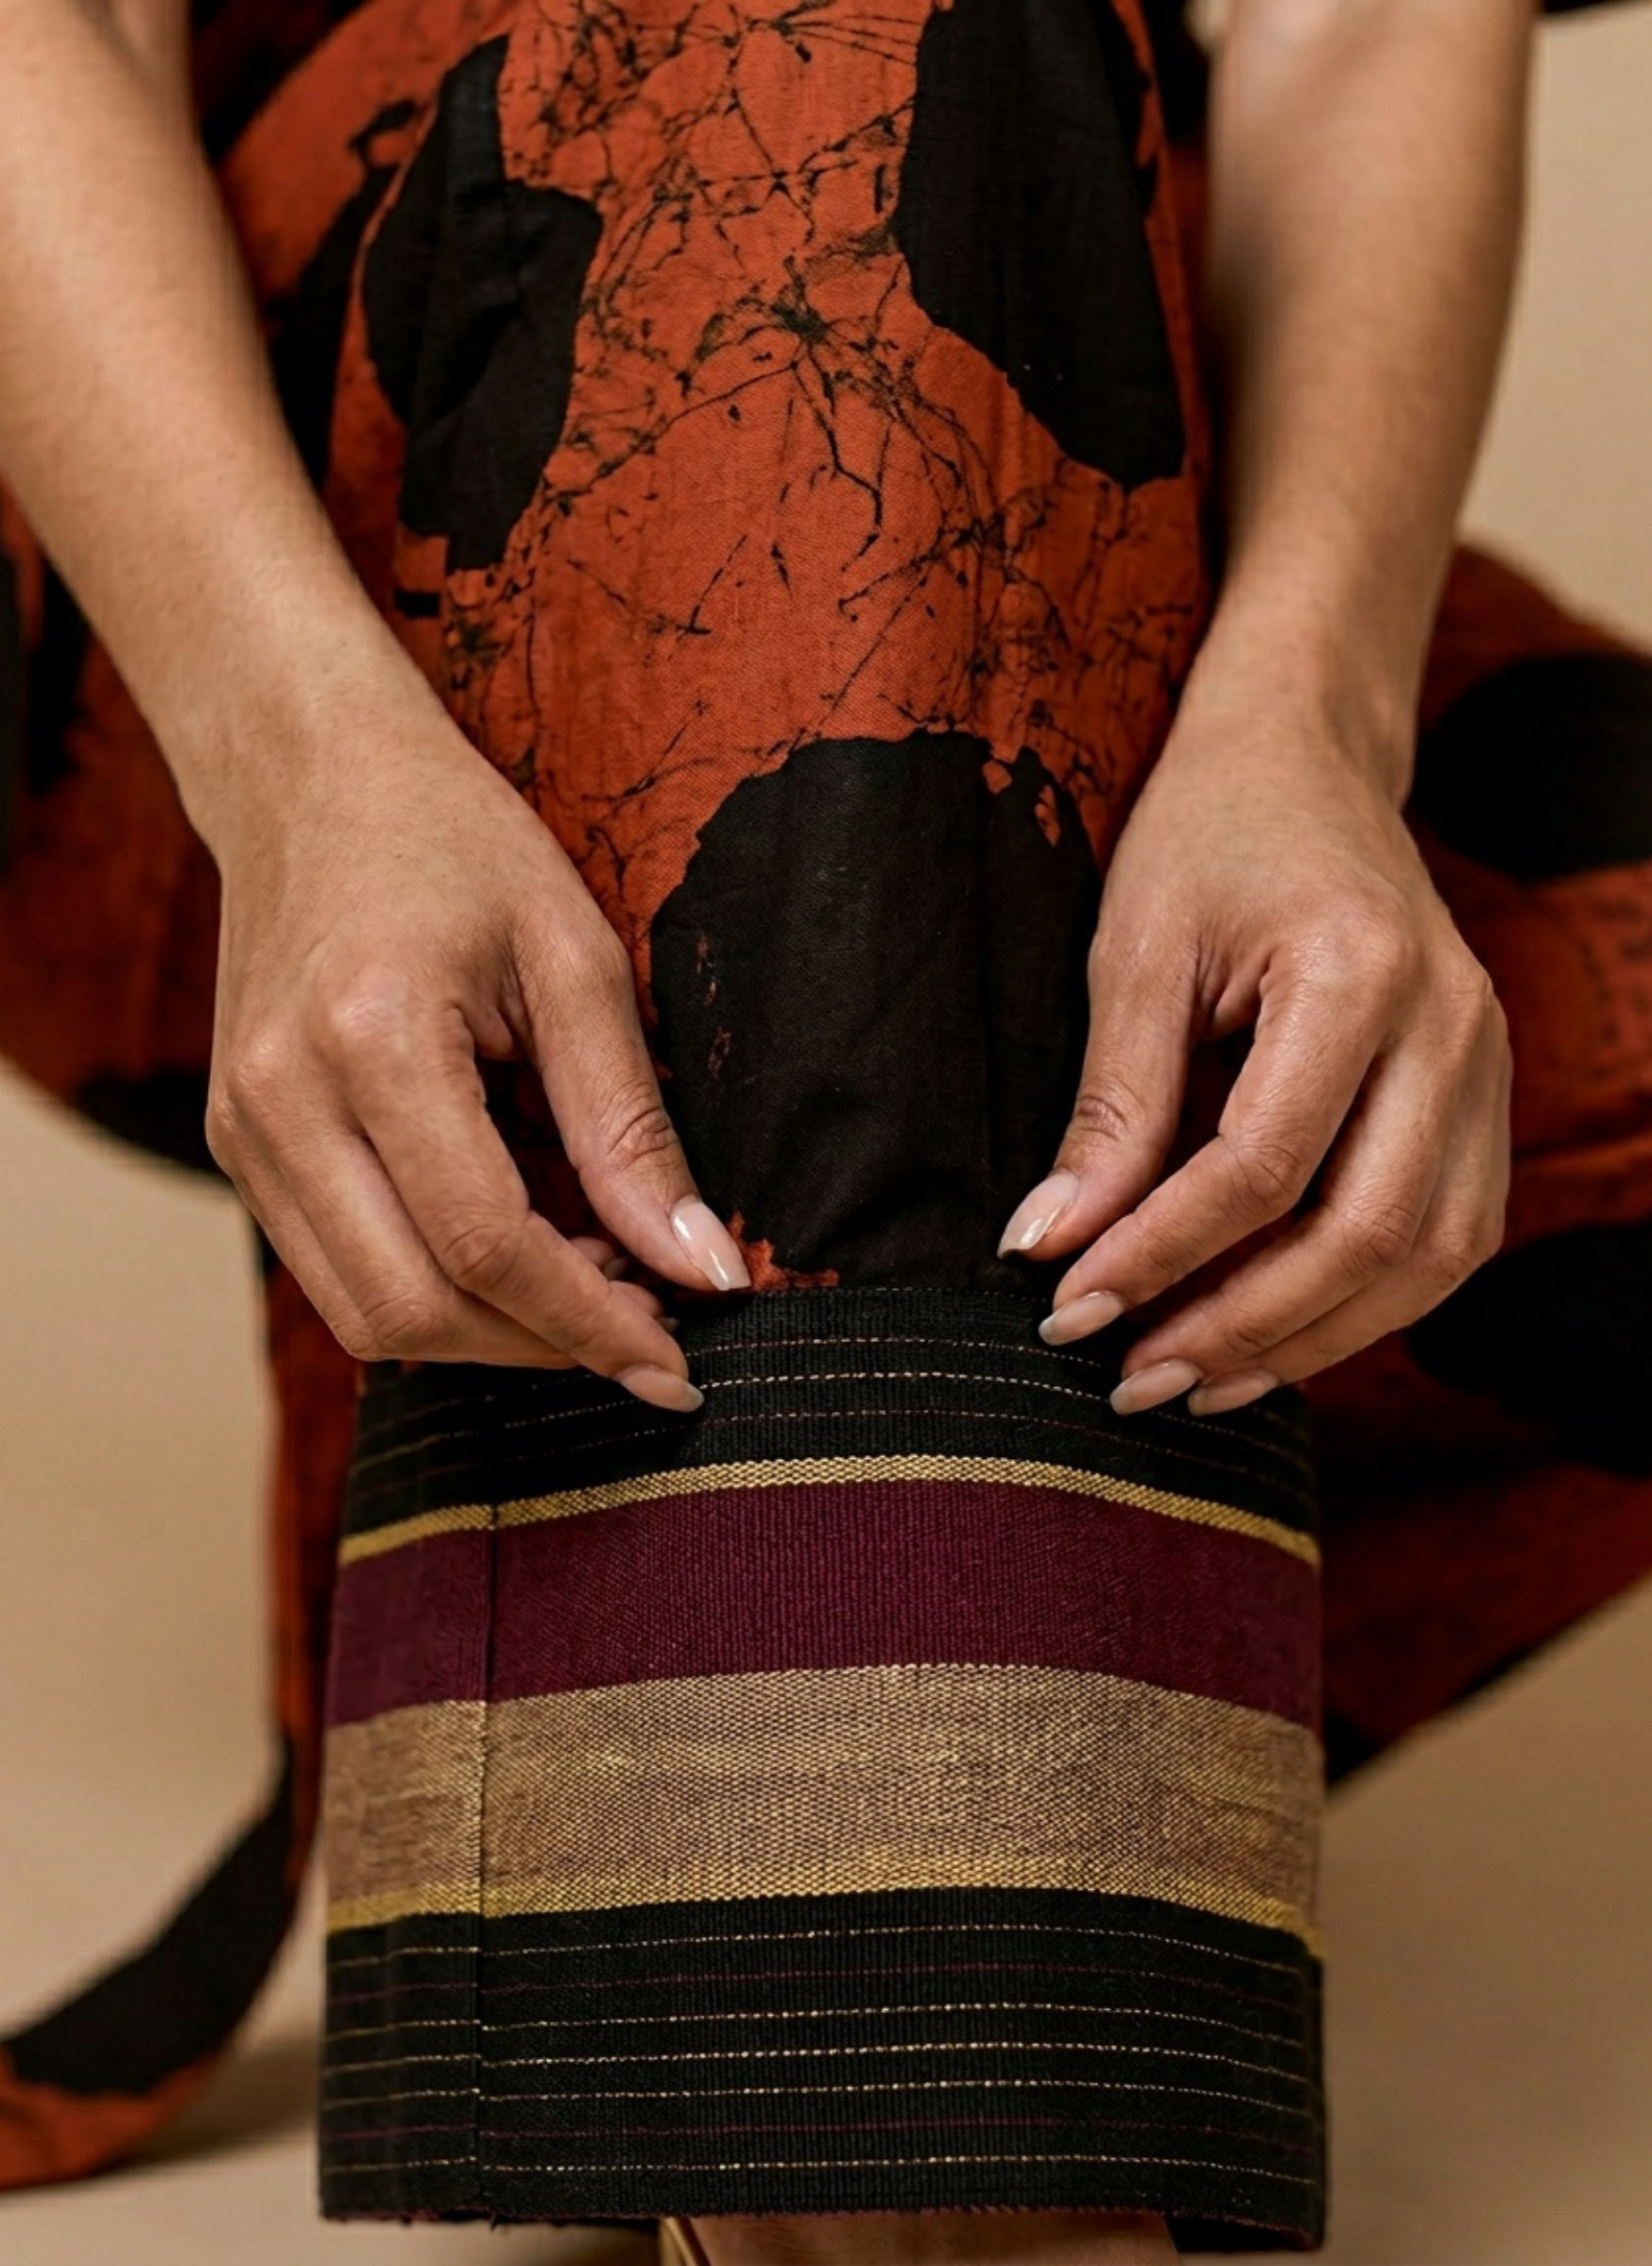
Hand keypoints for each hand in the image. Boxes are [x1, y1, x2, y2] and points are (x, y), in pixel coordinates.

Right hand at [202, 672, 747, 1409]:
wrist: (309, 778)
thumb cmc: (455, 843)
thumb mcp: (576, 957)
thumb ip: (630, 1126)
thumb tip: (701, 1267)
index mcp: (370, 1037)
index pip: (484, 1245)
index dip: (590, 1323)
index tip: (679, 1363)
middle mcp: (280, 1099)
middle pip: (412, 1310)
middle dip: (543, 1347)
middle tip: (647, 1325)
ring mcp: (241, 1130)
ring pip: (364, 1317)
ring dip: (490, 1335)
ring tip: (589, 1285)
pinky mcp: (236, 1145)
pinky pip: (334, 1274)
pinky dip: (433, 1294)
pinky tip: (513, 1252)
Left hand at [999, 674, 1510, 1416]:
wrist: (1308, 764)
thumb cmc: (1209, 836)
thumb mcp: (1135, 949)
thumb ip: (1110, 1104)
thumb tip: (1048, 1245)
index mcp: (1362, 971)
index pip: (1264, 1164)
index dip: (1161, 1254)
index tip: (1069, 1309)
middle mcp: (1454, 1028)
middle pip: (1368, 1233)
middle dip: (1240, 1328)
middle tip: (1128, 1380)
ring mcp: (1488, 1068)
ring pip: (1427, 1259)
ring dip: (1309, 1341)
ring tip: (1191, 1383)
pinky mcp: (1482, 1102)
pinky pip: (1447, 1240)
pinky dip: (1361, 1308)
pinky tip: (1268, 1341)